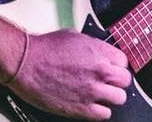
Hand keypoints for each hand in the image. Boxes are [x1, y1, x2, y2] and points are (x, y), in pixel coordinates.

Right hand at [7, 29, 131, 119]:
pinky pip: (105, 114)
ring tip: (99, 94)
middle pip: (125, 80)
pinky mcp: (82, 108)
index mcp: (98, 51)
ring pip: (119, 98)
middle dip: (116, 80)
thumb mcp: (73, 37)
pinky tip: (90, 104)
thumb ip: (92, 46)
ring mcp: (92, 90)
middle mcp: (99, 71)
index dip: (116, 64)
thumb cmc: (44, 48)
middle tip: (106, 81)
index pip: (123, 61)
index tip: (110, 67)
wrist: (25, 63)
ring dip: (110, 96)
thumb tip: (99, 52)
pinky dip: (100, 110)